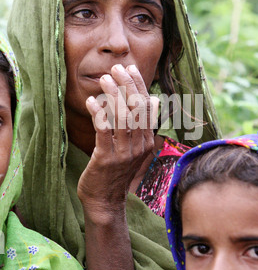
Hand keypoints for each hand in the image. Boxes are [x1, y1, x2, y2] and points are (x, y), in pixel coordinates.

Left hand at [77, 64, 156, 214]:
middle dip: (127, 84)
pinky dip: (98, 113)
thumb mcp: (135, 149)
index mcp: (147, 141)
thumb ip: (143, 126)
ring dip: (113, 94)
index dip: (139, 85)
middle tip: (116, 68)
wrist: (105, 201)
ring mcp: (124, 153)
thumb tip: (154, 99)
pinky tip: (90, 101)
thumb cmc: (117, 172)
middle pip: (137, 108)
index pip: (147, 107)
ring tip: (104, 78)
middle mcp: (139, 146)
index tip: (130, 68)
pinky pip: (104, 131)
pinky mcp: (106, 159)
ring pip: (123, 117)